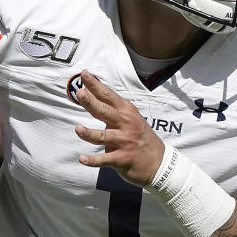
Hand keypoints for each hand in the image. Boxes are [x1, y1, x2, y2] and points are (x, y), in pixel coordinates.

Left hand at [73, 70, 164, 185]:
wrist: (158, 162)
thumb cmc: (140, 137)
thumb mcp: (131, 118)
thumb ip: (113, 108)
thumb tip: (92, 93)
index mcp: (127, 112)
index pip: (108, 95)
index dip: (95, 85)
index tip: (84, 74)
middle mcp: (126, 124)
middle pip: (105, 111)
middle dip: (92, 102)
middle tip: (80, 92)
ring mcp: (124, 142)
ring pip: (103, 136)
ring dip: (90, 133)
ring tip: (78, 129)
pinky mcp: (122, 159)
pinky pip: (105, 159)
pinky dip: (93, 160)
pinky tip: (82, 159)